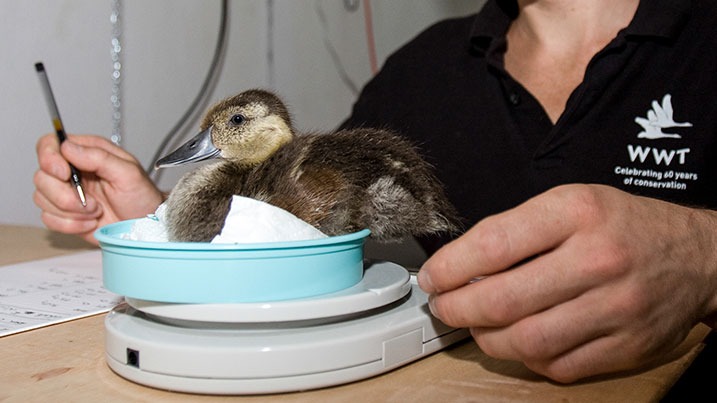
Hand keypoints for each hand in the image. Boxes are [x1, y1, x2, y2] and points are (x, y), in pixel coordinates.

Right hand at [34, 134, 163, 243]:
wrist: (145, 224)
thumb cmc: (142, 196)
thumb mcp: (128, 172)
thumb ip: (99, 157)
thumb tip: (68, 147)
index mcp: (87, 153)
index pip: (50, 144)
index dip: (49, 157)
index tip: (64, 174)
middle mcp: (72, 171)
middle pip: (41, 176)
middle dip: (64, 195)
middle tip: (92, 203)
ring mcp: (66, 193)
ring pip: (41, 198)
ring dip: (71, 211)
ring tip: (97, 211)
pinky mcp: (64, 214)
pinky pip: (48, 219)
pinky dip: (70, 224)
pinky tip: (91, 222)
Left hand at [418, 184, 716, 381]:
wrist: (698, 257)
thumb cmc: (623, 226)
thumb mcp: (572, 202)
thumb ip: (518, 230)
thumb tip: (461, 265)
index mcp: (576, 213)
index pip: (493, 244)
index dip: (450, 266)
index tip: (433, 277)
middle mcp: (597, 259)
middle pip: (503, 299)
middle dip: (457, 308)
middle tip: (444, 306)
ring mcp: (615, 307)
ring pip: (527, 340)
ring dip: (486, 338)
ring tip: (476, 325)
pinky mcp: (626, 346)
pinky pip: (557, 365)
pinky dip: (527, 357)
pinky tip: (520, 340)